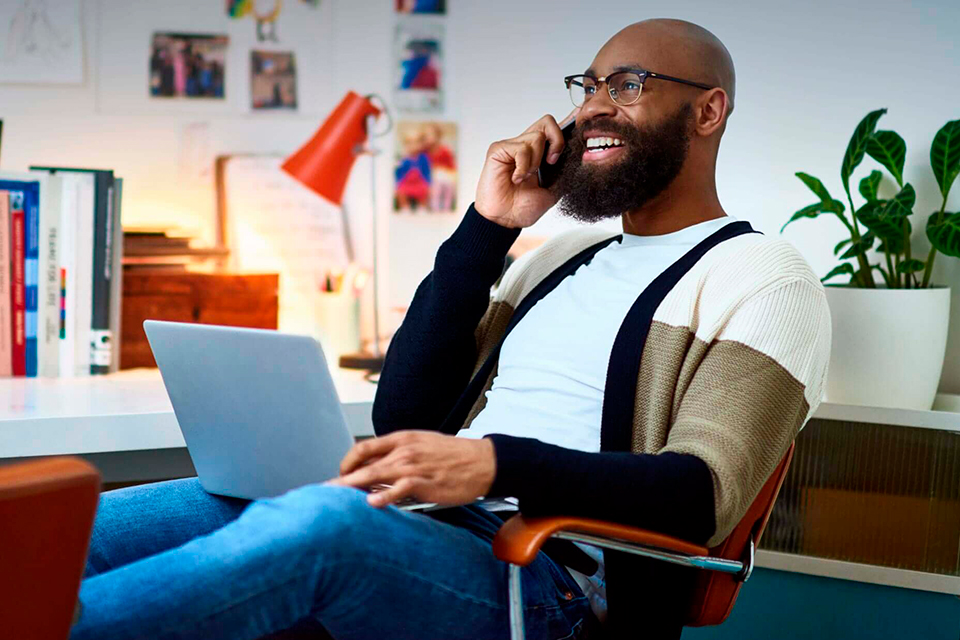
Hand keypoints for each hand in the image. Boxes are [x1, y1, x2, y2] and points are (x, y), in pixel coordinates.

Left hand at [328, 431, 496, 507]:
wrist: (484, 461)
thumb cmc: (454, 456)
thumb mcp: (422, 446)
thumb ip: (398, 455)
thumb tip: (375, 470)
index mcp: (402, 439)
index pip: (363, 448)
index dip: (347, 462)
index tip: (340, 475)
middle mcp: (404, 450)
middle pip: (364, 463)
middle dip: (341, 479)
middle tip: (323, 491)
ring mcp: (414, 466)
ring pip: (376, 474)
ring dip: (353, 486)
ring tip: (335, 497)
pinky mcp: (426, 482)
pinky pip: (400, 488)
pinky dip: (385, 496)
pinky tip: (371, 503)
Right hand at [474, 109, 578, 228]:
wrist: (505, 220)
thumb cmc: (523, 207)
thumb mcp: (553, 190)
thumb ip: (563, 172)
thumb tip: (580, 156)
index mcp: (540, 153)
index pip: (555, 129)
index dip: (568, 124)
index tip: (579, 125)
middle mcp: (526, 146)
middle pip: (548, 122)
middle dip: (557, 141)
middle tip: (552, 162)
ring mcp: (512, 146)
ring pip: (536, 136)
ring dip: (536, 161)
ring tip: (527, 177)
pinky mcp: (499, 150)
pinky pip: (521, 148)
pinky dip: (523, 166)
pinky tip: (516, 179)